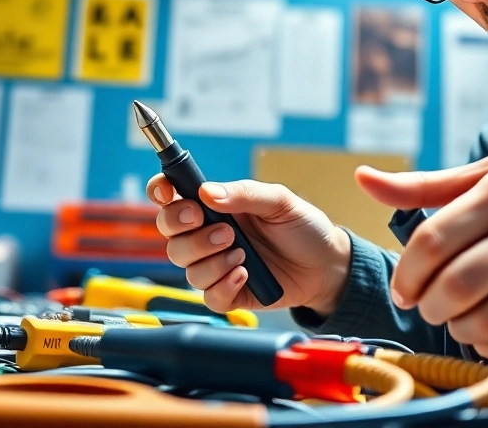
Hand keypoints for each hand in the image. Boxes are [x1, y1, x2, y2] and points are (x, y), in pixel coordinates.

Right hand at [148, 175, 351, 315]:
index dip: (161, 191)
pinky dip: (224, 285)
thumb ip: (245, 194)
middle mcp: (208, 234)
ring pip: (186, 267)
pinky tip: (246, 274)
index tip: (169, 193)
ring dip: (212, 260)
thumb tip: (207, 192)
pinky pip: (208, 296)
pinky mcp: (228, 293)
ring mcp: (216, 265)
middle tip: (224, 230)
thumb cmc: (302, 227)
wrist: (326, 265)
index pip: (171, 195)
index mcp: (214, 206)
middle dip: (187, 232)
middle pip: (170, 235)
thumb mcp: (280, 201)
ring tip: (244, 253)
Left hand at [357, 156, 487, 360]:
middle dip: (430, 306)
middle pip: (456, 284)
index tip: (404, 289)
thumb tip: (362, 179)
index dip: (407, 274)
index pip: (433, 240)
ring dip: (460, 329)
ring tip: (458, 319)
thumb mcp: (485, 177)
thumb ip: (422, 185)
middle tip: (428, 307)